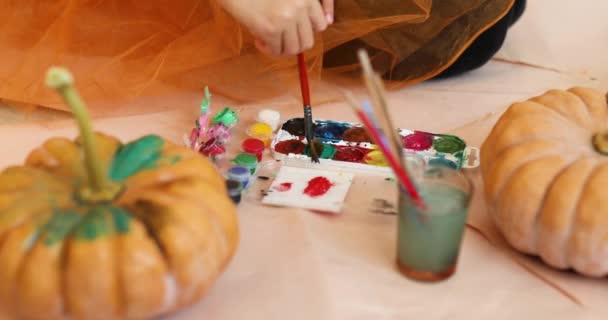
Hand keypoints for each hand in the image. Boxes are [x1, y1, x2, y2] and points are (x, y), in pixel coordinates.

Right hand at [219, 0, 333, 55]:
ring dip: (282, 49)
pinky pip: (276, 50)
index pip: (321, 24)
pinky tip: (259, 41)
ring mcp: (287, 19)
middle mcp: (300, 6)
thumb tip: (318, 27)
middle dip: (294, 43)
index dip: (309, 31)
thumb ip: (300, 6)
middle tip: (281, 40)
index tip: (300, 35)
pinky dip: (268, 49)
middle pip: (308, 40)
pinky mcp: (271, 29)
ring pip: (294, 49)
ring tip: (270, 41)